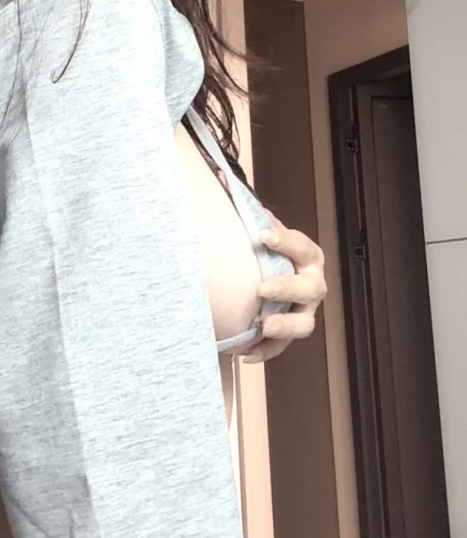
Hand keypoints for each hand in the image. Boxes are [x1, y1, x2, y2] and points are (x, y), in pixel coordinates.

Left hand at [240, 210, 326, 364]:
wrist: (259, 279)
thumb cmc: (263, 253)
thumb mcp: (260, 232)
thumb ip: (251, 216)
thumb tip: (226, 184)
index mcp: (307, 258)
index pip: (302, 247)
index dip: (286, 241)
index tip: (263, 235)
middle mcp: (311, 286)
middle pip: (310, 289)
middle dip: (287, 288)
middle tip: (262, 288)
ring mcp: (303, 312)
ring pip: (303, 324)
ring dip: (285, 326)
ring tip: (263, 327)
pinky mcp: (287, 334)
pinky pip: (280, 347)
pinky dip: (264, 351)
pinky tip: (246, 354)